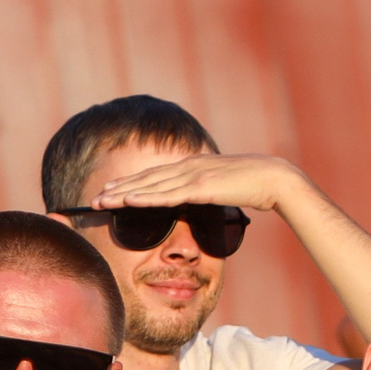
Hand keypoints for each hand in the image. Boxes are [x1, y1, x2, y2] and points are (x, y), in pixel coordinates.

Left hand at [91, 151, 307, 213]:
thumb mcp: (226, 190)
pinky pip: (167, 194)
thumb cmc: (256, 186)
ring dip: (123, 193)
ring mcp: (193, 175)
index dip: (132, 183)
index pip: (157, 176)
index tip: (113, 192)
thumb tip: (204, 202)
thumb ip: (211, 194)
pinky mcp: (201, 187)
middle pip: (146, 178)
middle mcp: (188, 167)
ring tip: (102, 200)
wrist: (275, 179)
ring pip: (150, 185)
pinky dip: (145, 197)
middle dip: (119, 188)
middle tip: (95, 198)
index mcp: (194, 167)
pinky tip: (127, 200)